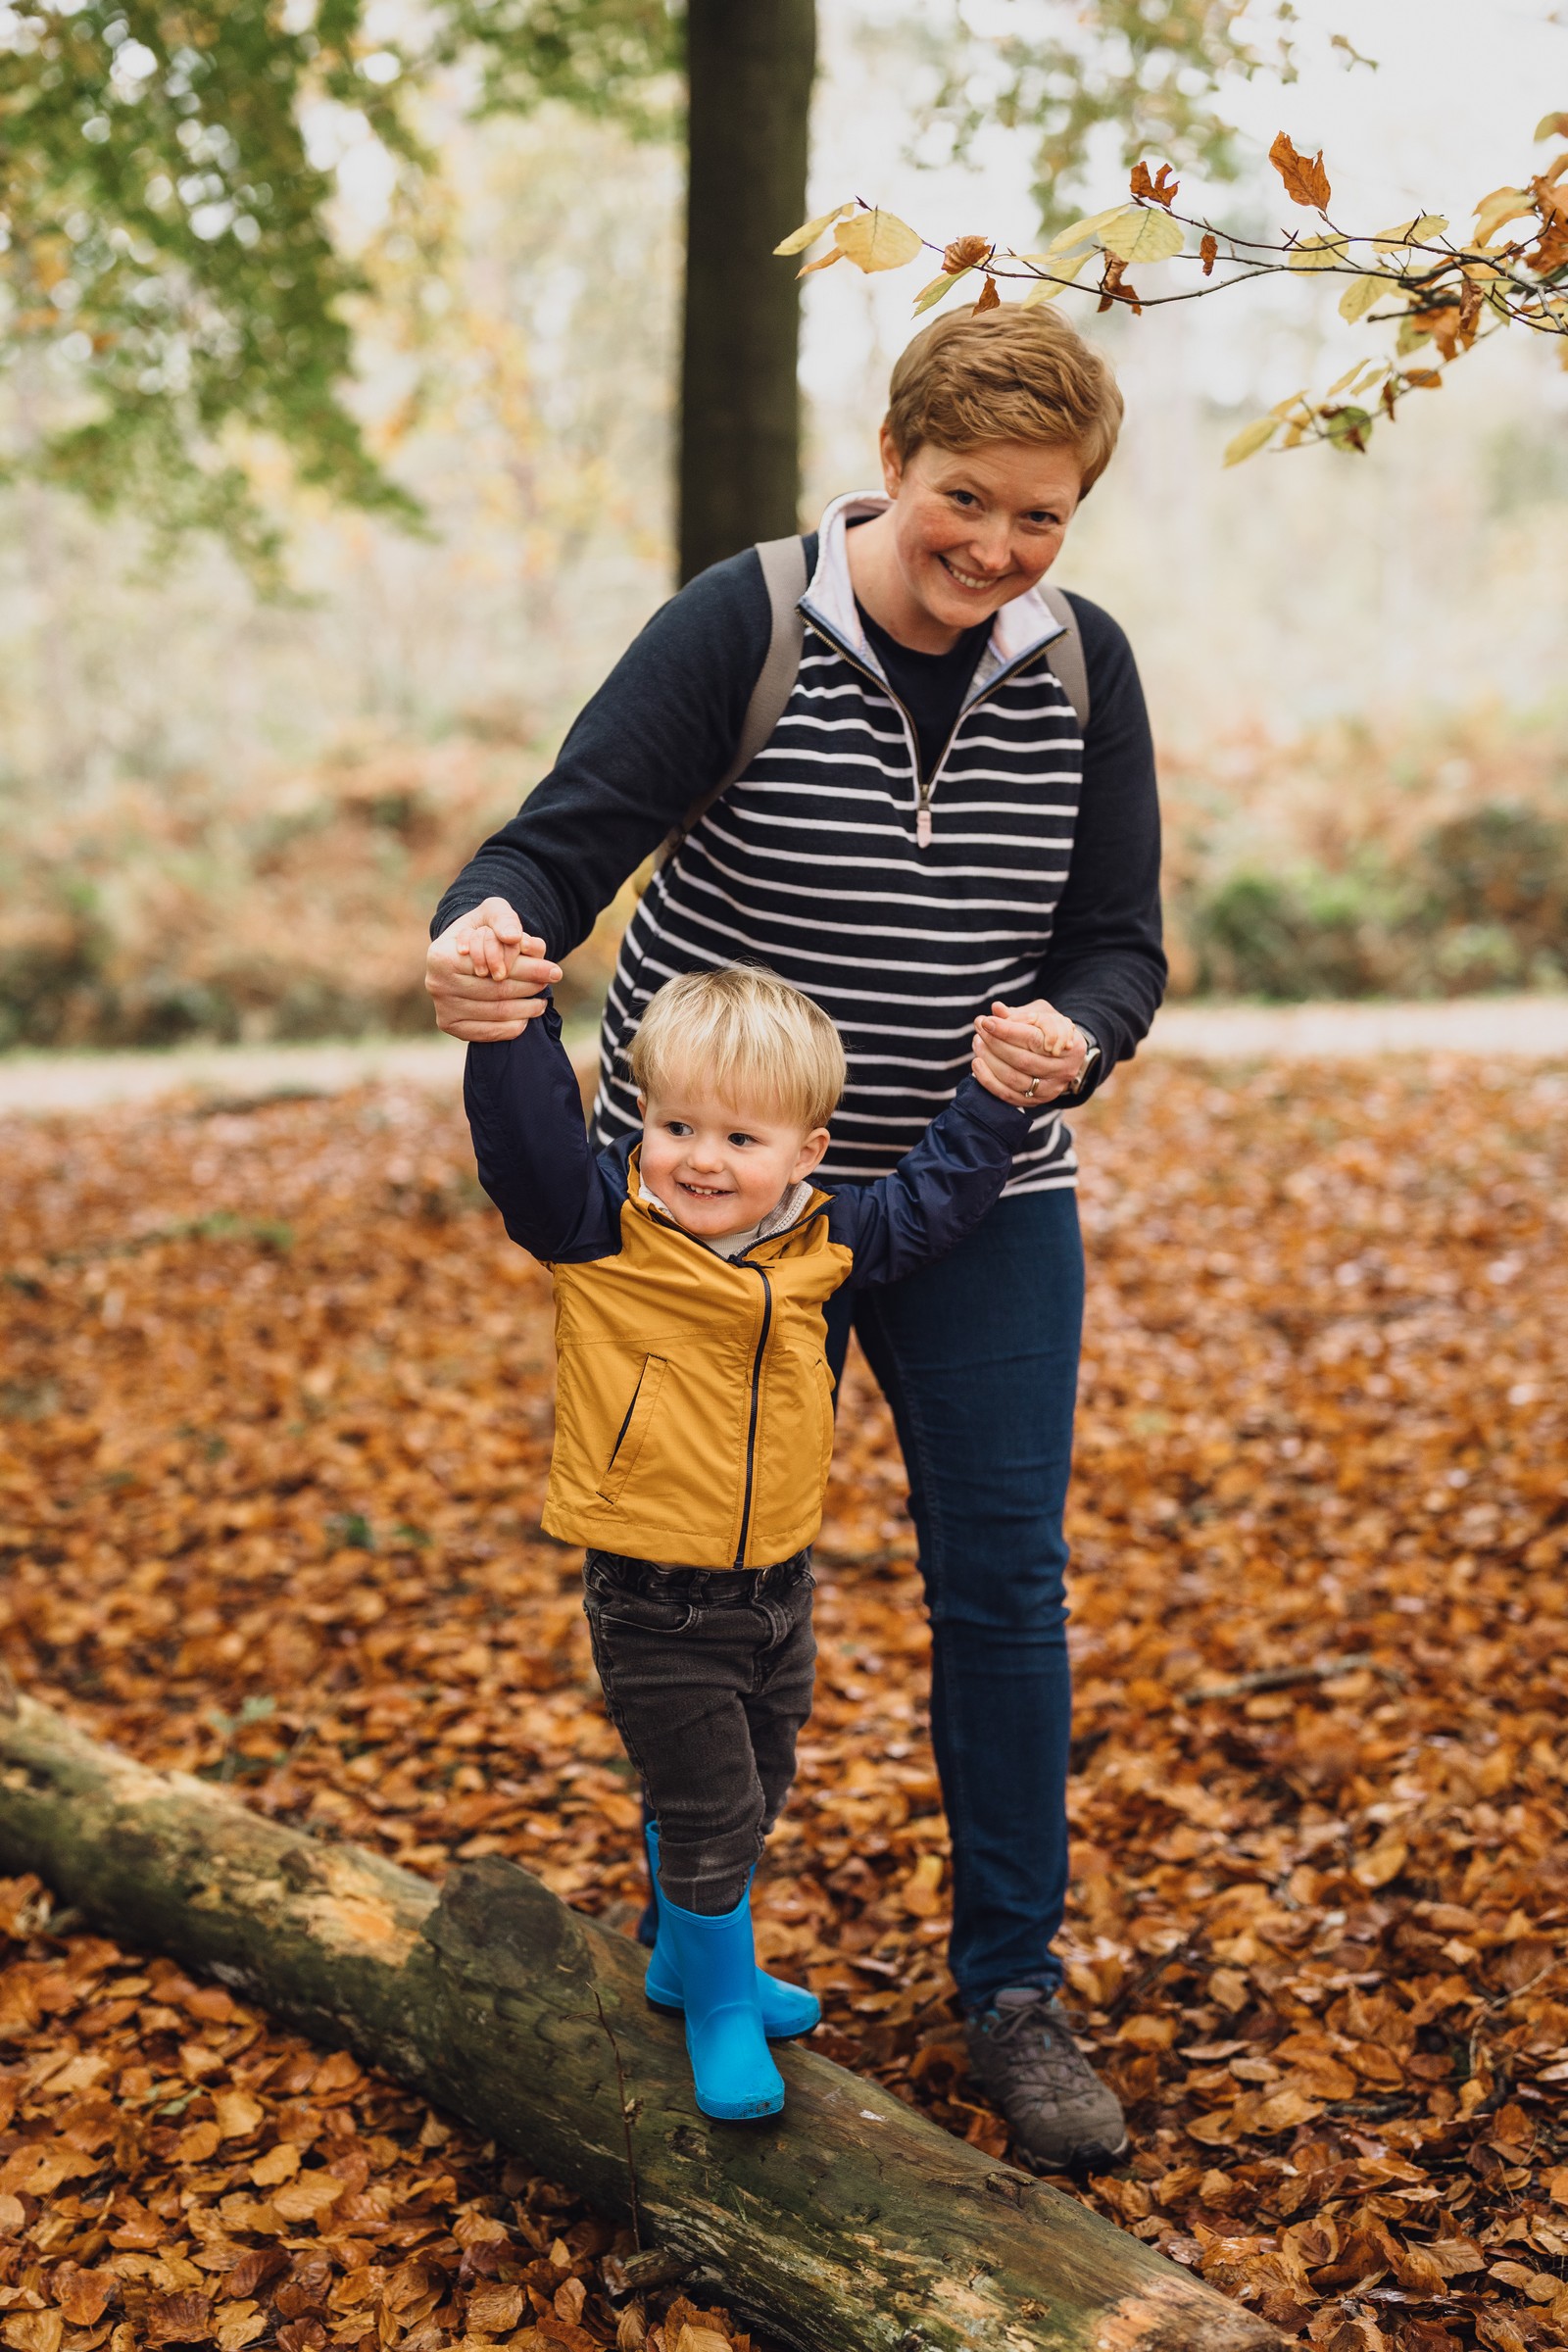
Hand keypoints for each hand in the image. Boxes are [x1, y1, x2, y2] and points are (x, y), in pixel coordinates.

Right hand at [425, 898, 560, 1041]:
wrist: (461, 951)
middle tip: (552, 982)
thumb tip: (513, 937)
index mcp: (442, 955)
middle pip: (498, 990)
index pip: (495, 965)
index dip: (528, 968)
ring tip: (543, 1000)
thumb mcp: (492, 912)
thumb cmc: (481, 929)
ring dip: (527, 1008)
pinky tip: (527, 1017)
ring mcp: (443, 1008)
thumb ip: (504, 918)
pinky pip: (488, 1033)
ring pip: (497, 1012)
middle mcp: (437, 984)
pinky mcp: (450, 1026)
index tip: (554, 970)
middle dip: (531, 986)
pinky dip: (513, 1027)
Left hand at [970, 998, 1086, 1107]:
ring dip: (989, 1060)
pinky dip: (988, 1080)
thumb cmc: (1048, 1030)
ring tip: (977, 1042)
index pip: (1034, 1039)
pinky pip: (1007, 1095)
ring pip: (1014, 1079)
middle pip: (1023, 1060)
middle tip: (979, 1029)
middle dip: (995, 1044)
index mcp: (1070, 1046)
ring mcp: (1049, 1090)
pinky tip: (977, 1064)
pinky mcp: (1034, 1102)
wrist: (1060, 1056)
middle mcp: (1063, 1071)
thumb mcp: (1040, 1015)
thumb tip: (997, 1009)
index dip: (1007, 1030)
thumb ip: (1019, 1013)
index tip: (986, 1021)